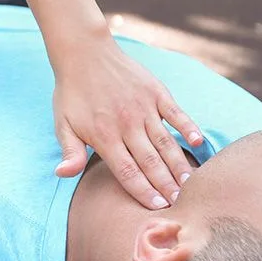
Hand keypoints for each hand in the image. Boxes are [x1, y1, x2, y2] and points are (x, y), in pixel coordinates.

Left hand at [10, 0, 201, 209]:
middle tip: (180, 204)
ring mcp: (143, 108)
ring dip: (179, 164)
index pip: (126, 171)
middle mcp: (127, 124)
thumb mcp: (63, 124)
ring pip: (165, 142)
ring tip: (190, 184)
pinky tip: (199, 144)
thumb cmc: (72, 94)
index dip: (142, 190)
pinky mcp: (155, 92)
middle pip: (150, 161)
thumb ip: (70, 151)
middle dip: (165, 185)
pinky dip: (188, 127)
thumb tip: (62, 174)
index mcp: (104, 136)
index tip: (157, 207)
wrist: (84, 53)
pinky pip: (176, 113)